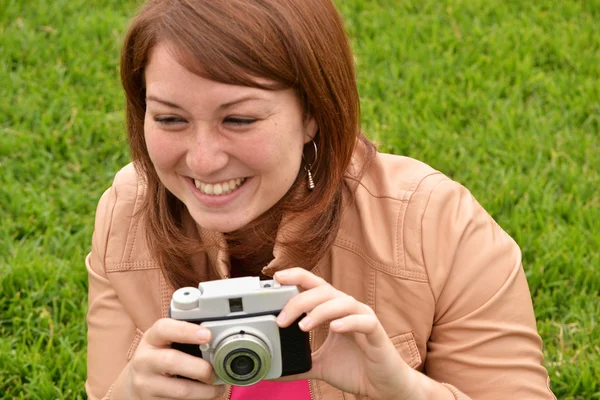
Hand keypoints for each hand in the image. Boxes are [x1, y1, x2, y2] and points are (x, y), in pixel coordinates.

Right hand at [116, 318, 224, 399]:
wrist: (132, 385)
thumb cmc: (156, 358)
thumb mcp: (163, 343)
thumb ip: (183, 338)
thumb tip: (216, 342)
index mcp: (151, 339)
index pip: (164, 329)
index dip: (186, 331)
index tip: (207, 335)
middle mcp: (145, 360)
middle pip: (172, 361)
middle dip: (200, 368)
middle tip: (215, 371)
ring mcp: (146, 384)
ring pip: (180, 390)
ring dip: (205, 391)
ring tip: (217, 387)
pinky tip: (206, 395)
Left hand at [273, 268, 417, 399]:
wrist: (382, 386)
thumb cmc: (355, 369)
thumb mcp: (320, 364)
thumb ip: (300, 362)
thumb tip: (275, 370)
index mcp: (334, 310)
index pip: (314, 285)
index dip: (297, 277)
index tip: (277, 278)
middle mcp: (348, 309)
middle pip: (323, 291)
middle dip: (300, 301)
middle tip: (282, 320)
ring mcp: (363, 318)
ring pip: (343, 302)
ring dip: (320, 311)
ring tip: (303, 326)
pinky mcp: (377, 333)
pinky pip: (364, 321)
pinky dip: (349, 322)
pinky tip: (335, 327)